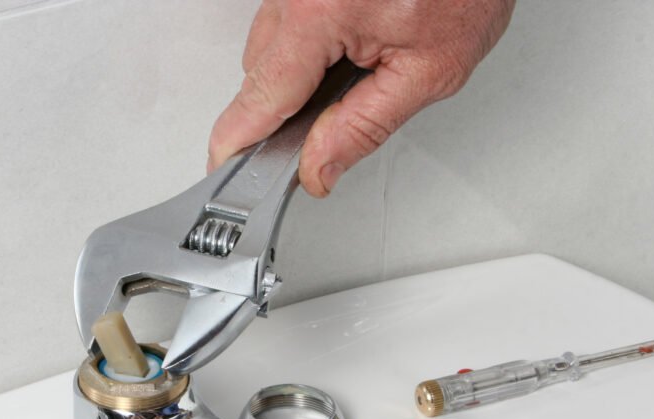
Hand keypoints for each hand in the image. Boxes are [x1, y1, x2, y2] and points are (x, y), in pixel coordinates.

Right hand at [208, 0, 515, 196]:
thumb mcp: (430, 70)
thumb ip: (365, 126)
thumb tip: (317, 167)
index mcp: (323, 12)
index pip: (264, 94)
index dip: (241, 139)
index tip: (224, 168)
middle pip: (259, 72)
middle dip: (286, 106)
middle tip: (326, 127)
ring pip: (269, 46)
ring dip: (299, 71)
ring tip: (358, 65)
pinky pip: (285, 19)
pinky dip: (308, 43)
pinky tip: (351, 41)